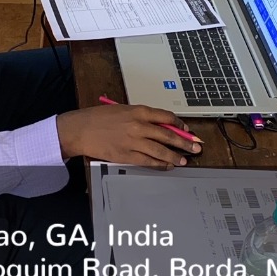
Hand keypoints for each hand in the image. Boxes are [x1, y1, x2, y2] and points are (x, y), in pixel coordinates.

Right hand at [57, 104, 201, 168]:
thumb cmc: (99, 118)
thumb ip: (141, 117)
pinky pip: (149, 161)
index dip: (180, 124)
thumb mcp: (122, 110)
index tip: (187, 129)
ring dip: (175, 156)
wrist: (81, 129)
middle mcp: (139, 126)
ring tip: (184, 160)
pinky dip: (160, 164)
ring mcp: (134, 142)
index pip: (166, 117)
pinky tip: (167, 165)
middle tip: (195, 147)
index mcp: (138, 111)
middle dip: (184, 142)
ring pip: (161, 151)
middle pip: (168, 135)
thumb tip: (160, 126)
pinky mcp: (127, 156)